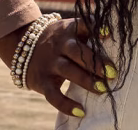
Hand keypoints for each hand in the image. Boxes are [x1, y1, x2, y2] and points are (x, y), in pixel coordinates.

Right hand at [0, 19, 116, 117]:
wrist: (24, 46)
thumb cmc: (59, 39)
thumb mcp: (70, 30)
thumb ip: (88, 33)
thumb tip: (111, 36)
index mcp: (68, 29)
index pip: (81, 25)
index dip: (94, 28)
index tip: (108, 33)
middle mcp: (58, 45)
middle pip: (77, 51)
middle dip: (95, 62)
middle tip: (113, 72)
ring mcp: (49, 63)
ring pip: (68, 71)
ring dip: (86, 80)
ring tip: (102, 89)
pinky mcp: (42, 81)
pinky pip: (54, 95)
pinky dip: (66, 105)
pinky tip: (81, 111)